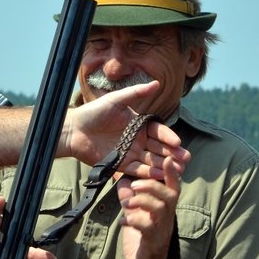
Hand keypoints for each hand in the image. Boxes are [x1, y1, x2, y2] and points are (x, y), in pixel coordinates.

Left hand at [63, 81, 189, 178]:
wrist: (73, 130)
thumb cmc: (93, 112)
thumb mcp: (116, 100)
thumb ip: (136, 93)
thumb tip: (157, 82)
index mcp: (139, 125)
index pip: (158, 131)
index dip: (168, 137)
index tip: (178, 142)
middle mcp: (137, 140)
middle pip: (159, 148)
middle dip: (172, 154)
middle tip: (185, 159)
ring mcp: (129, 153)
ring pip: (151, 160)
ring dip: (164, 165)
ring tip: (177, 170)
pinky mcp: (120, 165)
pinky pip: (136, 170)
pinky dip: (147, 173)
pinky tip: (158, 175)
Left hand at [116, 154, 180, 258]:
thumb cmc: (143, 245)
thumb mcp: (136, 218)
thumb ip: (131, 201)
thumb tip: (123, 181)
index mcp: (165, 212)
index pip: (173, 189)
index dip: (172, 175)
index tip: (168, 160)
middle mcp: (167, 220)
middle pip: (169, 196)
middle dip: (152, 186)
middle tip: (135, 184)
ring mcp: (162, 232)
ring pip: (160, 209)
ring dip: (142, 201)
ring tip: (127, 202)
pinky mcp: (153, 243)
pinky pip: (147, 228)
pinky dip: (133, 221)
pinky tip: (122, 222)